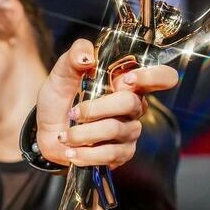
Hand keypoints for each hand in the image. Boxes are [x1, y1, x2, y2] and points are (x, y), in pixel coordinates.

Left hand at [35, 38, 177, 168]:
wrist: (46, 131)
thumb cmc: (61, 99)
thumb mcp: (63, 72)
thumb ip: (75, 55)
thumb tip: (88, 56)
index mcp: (127, 82)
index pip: (162, 77)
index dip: (152, 77)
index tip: (126, 80)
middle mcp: (134, 106)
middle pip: (130, 103)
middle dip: (95, 108)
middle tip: (73, 112)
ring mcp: (129, 131)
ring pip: (114, 129)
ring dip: (83, 133)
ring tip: (65, 135)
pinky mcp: (121, 154)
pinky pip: (109, 154)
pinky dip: (84, 154)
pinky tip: (70, 152)